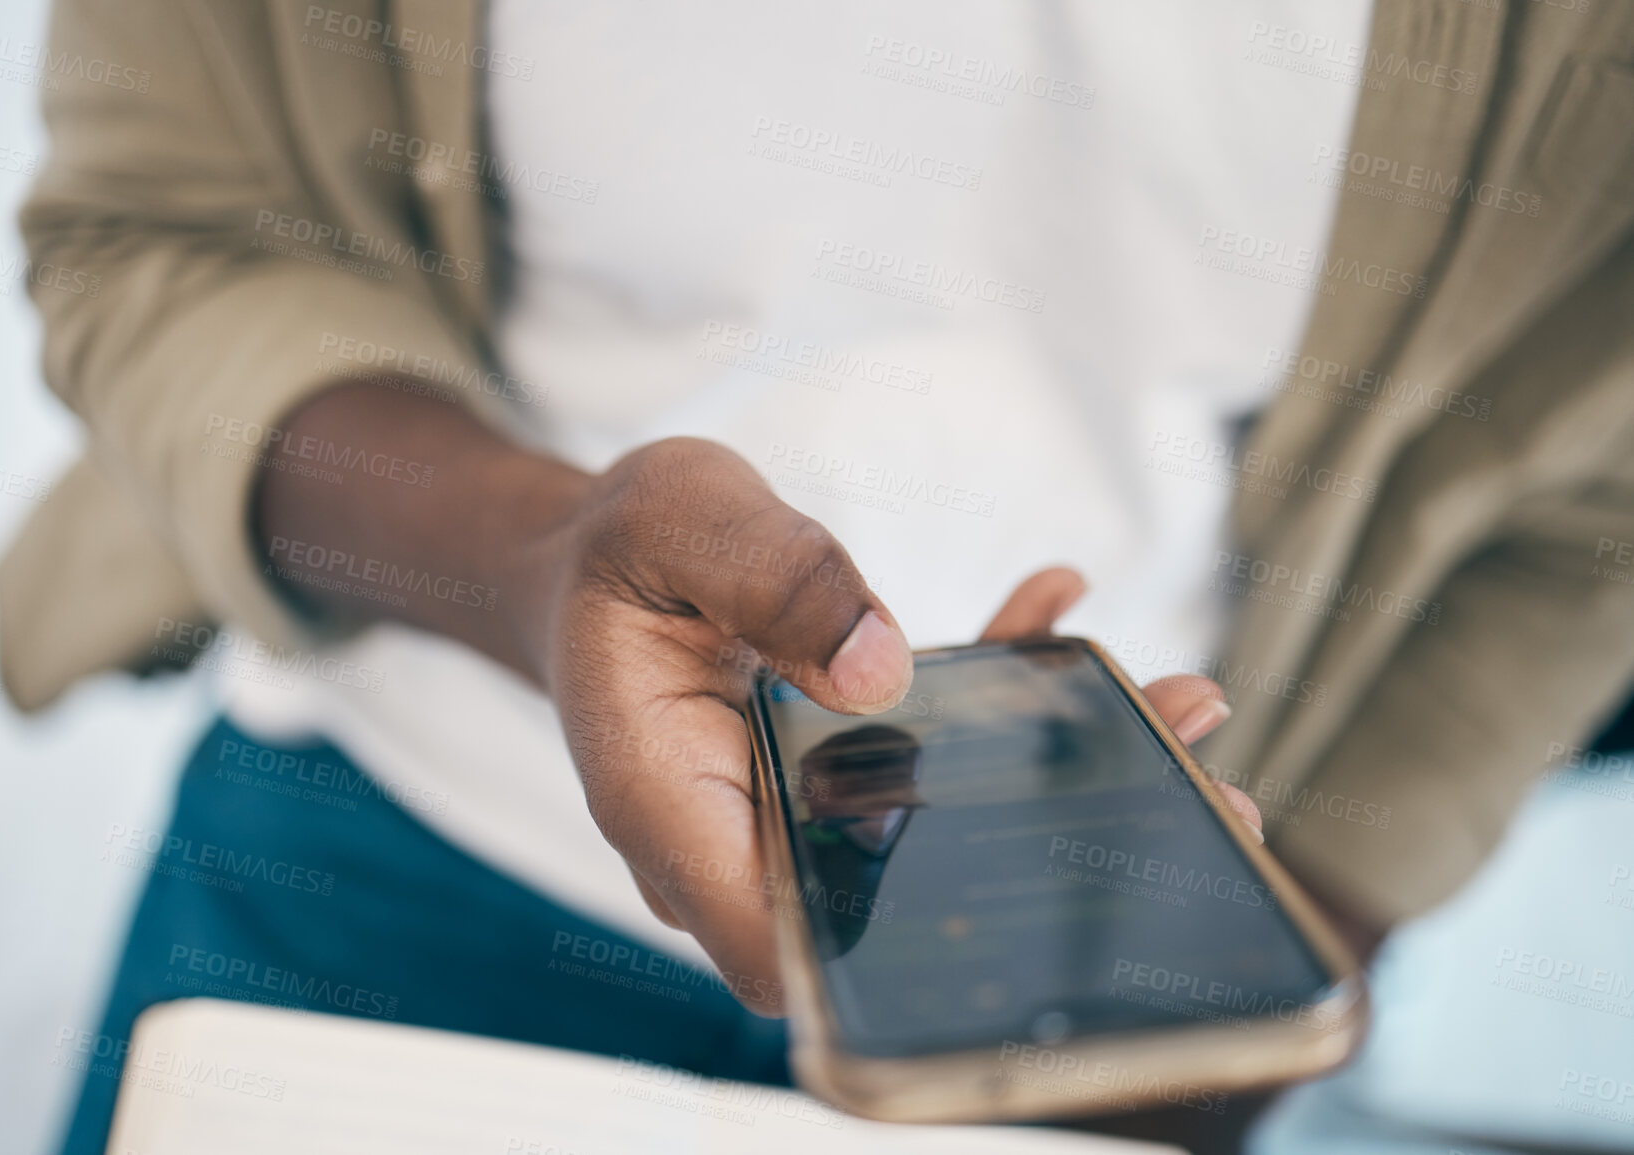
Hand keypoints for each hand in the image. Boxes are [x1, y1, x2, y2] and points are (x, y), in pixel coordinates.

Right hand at [543, 439, 1259, 1013]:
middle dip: (1045, 864)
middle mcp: (737, 837)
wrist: (602, 564)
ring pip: (934, 842)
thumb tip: (883, 670)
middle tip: (1198, 797)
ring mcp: (794, 816)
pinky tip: (1058, 614)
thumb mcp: (682, 516)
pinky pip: (932, 768)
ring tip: (1182, 703)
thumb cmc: (621, 548)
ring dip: (1058, 782)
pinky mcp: (835, 775)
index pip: (780, 939)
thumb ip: (774, 580)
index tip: (1050, 902)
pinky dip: (1003, 705)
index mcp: (673, 802)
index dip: (897, 961)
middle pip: (890, 908)